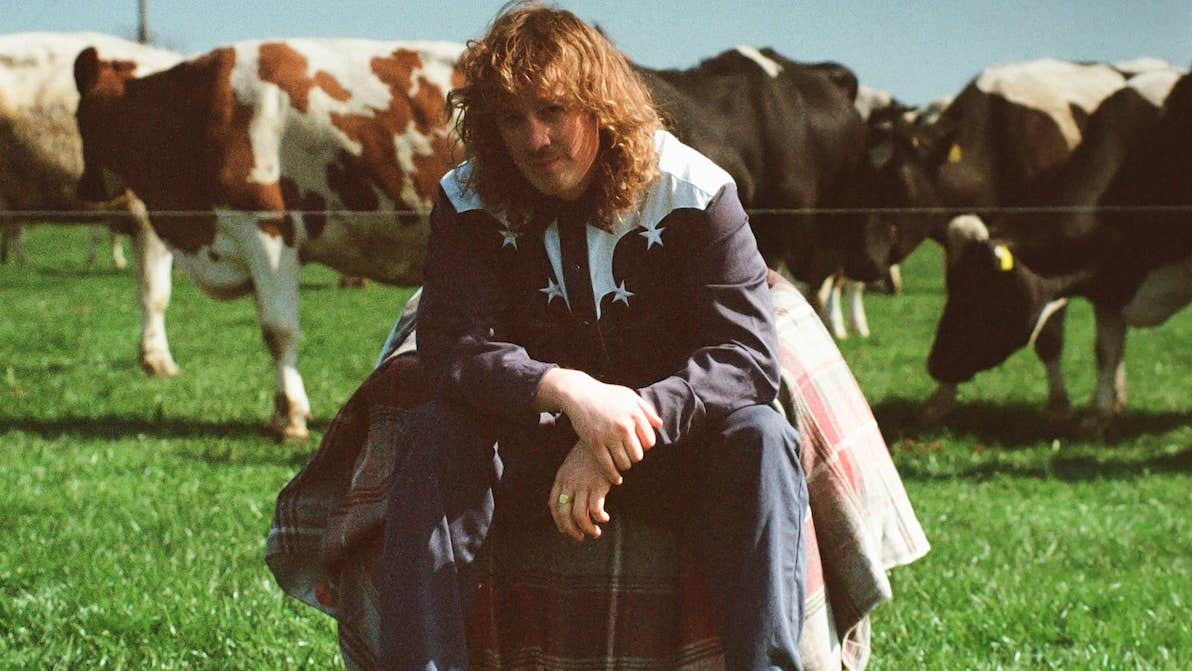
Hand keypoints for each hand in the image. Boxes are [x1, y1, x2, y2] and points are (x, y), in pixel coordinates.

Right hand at [536, 369, 660, 483]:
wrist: (580, 394)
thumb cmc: (607, 395)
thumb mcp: (629, 396)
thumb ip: (646, 409)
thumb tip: (659, 425)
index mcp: (634, 414)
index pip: (649, 441)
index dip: (645, 446)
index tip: (639, 445)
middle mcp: (623, 426)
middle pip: (638, 454)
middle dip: (635, 457)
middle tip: (629, 455)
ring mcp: (608, 435)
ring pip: (624, 462)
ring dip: (625, 465)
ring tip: (621, 461)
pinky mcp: (594, 443)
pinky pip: (608, 466)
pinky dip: (614, 476)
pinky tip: (616, 479)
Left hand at [549, 442, 613, 541]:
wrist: (604, 437)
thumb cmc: (590, 452)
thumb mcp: (573, 464)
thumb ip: (570, 480)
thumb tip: (571, 499)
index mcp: (561, 477)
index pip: (554, 504)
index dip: (558, 520)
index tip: (566, 529)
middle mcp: (569, 483)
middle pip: (564, 514)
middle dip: (571, 530)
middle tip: (580, 537)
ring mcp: (583, 484)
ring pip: (579, 515)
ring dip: (586, 528)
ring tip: (595, 532)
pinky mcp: (598, 485)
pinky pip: (595, 509)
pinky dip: (599, 518)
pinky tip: (604, 518)